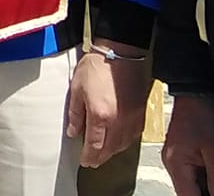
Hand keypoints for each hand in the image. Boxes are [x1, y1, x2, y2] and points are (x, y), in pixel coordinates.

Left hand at [65, 41, 145, 167]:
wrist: (120, 53)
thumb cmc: (97, 66)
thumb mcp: (77, 88)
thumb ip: (75, 113)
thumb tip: (73, 132)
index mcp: (100, 115)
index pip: (94, 146)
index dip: (88, 156)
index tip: (84, 161)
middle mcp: (118, 121)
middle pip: (109, 150)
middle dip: (100, 158)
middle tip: (92, 161)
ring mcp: (131, 119)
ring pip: (122, 145)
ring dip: (111, 152)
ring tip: (102, 153)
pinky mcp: (140, 114)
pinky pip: (132, 136)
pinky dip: (123, 143)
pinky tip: (117, 140)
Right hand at [161, 92, 213, 195]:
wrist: (196, 90)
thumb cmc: (206, 117)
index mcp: (177, 165)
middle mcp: (172, 166)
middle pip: (188, 194)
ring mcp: (175, 160)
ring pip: (190, 187)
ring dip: (206, 192)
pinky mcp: (181, 155)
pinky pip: (192, 177)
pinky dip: (205, 183)